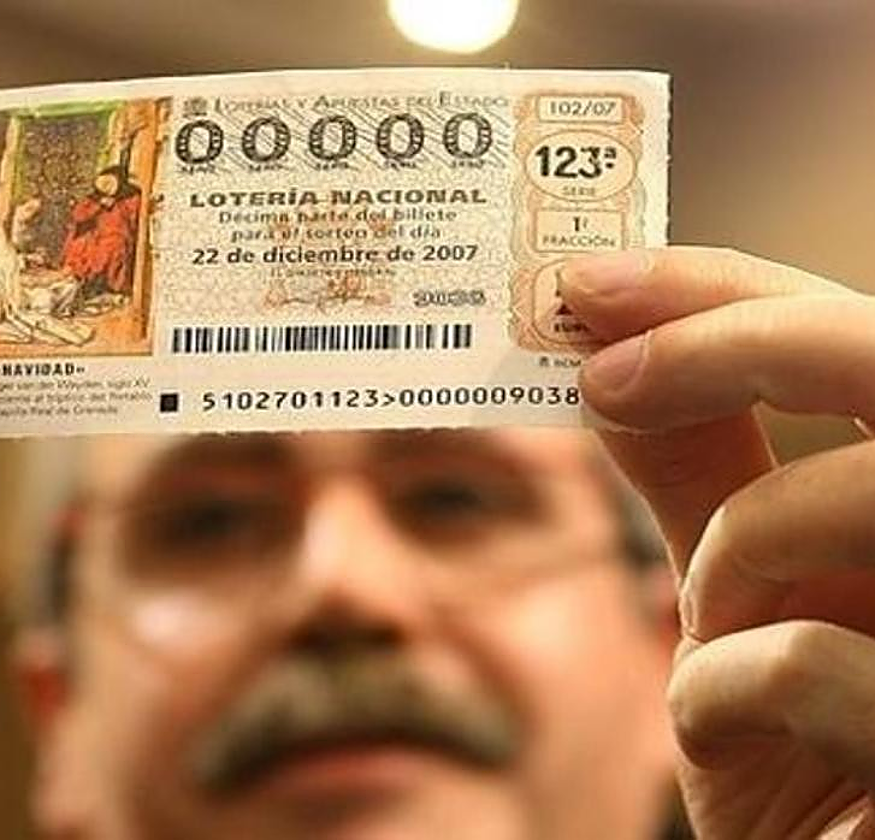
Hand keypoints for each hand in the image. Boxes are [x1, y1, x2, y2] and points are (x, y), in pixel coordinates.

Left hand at [561, 247, 874, 838]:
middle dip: (727, 336)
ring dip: (731, 558)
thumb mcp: (731, 601)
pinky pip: (819, 667)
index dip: (729, 286)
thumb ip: (696, 482)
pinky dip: (721, 697)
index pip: (861, 331)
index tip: (592, 279)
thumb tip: (606, 358)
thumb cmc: (791, 752)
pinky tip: (727, 743)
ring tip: (706, 636)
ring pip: (862, 496)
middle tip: (599, 366)